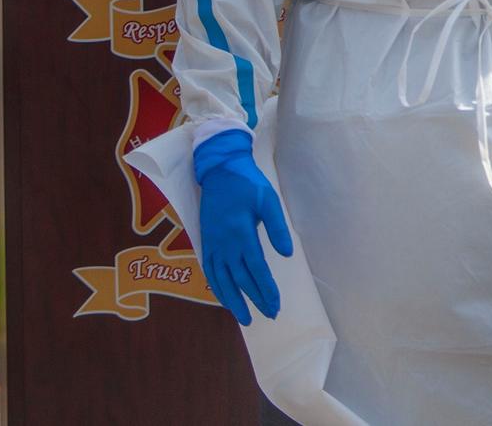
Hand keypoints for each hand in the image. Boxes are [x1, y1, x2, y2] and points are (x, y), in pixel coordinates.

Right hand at [194, 129, 292, 325]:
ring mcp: (212, 244)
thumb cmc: (247, 184)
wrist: (219, 171)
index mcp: (241, 234)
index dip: (265, 289)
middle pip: (240, 279)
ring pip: (221, 280)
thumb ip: (277, 228)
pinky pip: (209, 271)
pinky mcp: (205, 242)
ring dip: (233, 301)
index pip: (256, 269)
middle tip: (269, 315)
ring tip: (245, 318)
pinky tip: (224, 299)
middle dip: (255, 299)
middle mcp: (224, 244)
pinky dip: (216, 287)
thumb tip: (286, 254)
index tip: (275, 304)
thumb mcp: (268, 200)